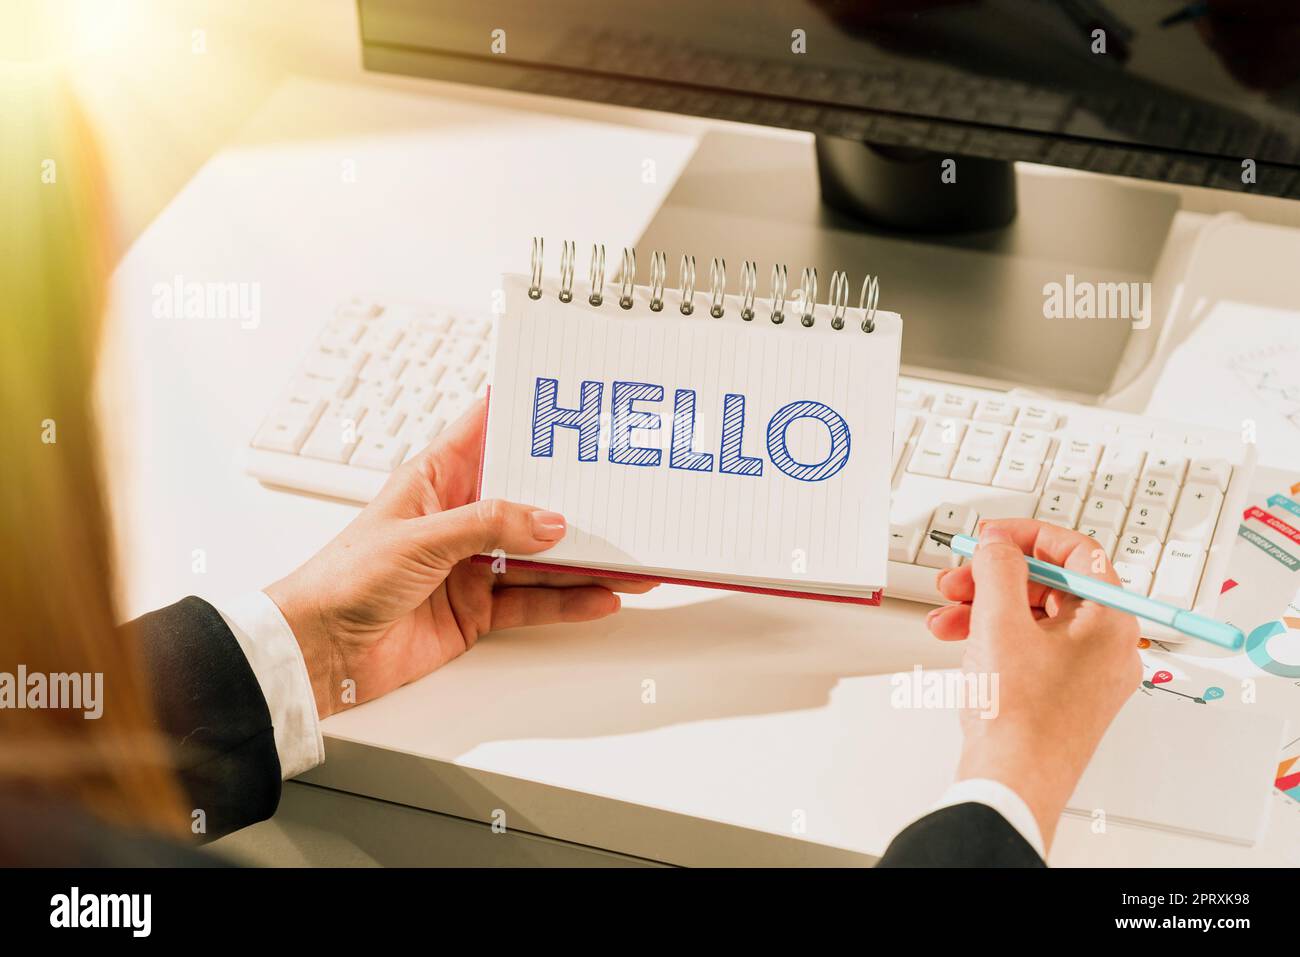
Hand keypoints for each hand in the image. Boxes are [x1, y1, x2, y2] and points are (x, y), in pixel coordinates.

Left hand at [266, 399, 651, 718]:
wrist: (318, 652)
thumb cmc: (342, 579)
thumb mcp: (419, 539)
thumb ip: (488, 526)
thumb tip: (548, 522)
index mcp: (435, 480)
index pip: (487, 433)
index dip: (526, 416)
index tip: (571, 403)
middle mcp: (458, 519)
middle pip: (529, 500)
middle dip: (575, 499)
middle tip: (623, 492)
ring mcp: (470, 565)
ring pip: (540, 555)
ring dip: (584, 558)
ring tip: (630, 558)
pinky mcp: (476, 609)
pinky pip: (533, 601)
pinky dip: (568, 601)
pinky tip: (600, 597)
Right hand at [926, 519, 1140, 850]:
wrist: (1012, 783)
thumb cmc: (1020, 718)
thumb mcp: (1000, 622)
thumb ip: (998, 569)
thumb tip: (1000, 545)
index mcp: (1110, 620)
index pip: (1078, 553)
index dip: (1030, 537)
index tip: (994, 537)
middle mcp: (1107, 645)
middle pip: (1051, 586)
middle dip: (995, 577)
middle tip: (959, 578)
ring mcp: (1085, 673)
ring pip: (1034, 618)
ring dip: (985, 607)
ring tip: (946, 615)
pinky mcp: (1062, 694)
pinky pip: (1030, 648)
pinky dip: (993, 637)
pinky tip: (959, 641)